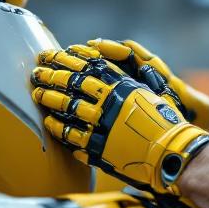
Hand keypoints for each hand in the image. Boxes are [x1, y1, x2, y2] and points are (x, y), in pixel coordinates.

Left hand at [32, 47, 208, 195]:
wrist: (171, 152)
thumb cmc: (165, 122)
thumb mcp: (149, 94)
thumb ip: (127, 82)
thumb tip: (110, 71)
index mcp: (122, 86)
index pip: (89, 66)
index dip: (69, 59)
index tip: (55, 54)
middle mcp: (110, 102)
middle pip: (73, 83)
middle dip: (52, 75)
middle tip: (38, 70)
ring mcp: (102, 124)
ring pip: (68, 106)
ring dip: (50, 98)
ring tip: (37, 92)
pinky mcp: (98, 146)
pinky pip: (71, 133)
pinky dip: (58, 126)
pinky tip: (49, 122)